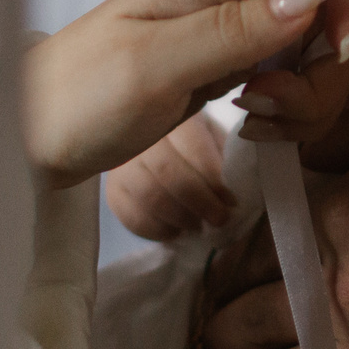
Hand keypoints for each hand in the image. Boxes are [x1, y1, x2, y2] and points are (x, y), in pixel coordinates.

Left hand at [24, 0, 348, 182]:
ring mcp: (237, 33)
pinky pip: (295, 80)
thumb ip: (236, 27)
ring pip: (320, 49)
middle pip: (333, 4)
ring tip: (257, 120)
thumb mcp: (155, 63)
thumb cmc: (77, 94)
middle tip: (276, 105)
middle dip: (330, 64)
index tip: (330, 52)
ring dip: (311, 95)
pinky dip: (295, 109)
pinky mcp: (235, 69)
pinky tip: (260, 128)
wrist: (30, 137)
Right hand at [107, 111, 235, 239]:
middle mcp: (140, 137)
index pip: (192, 146)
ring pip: (149, 196)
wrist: (151, 145)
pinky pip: (132, 217)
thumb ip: (222, 157)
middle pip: (168, 172)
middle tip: (219, 219)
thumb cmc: (193, 144)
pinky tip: (175, 231)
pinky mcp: (112, 192)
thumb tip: (235, 185)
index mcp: (172, 117)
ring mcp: (121, 166)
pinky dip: (157, 230)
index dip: (213, 177)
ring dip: (180, 217)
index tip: (231, 200)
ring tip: (198, 225)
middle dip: (200, 201)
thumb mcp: (211, 138)